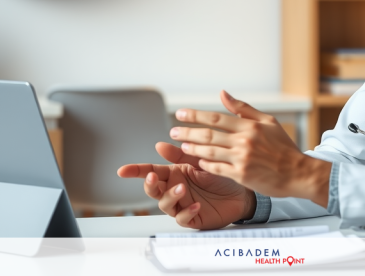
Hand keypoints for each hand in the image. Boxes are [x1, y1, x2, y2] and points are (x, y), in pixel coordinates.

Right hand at [118, 141, 256, 228]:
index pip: (150, 171)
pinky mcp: (193, 218)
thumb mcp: (200, 160)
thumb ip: (180, 154)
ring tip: (181, 188)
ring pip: (165, 205)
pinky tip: (196, 205)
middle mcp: (175, 189)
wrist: (242, 192)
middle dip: (150, 184)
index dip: (135, 171)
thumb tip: (160, 145)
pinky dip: (187, 212)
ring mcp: (182, 205)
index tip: (122, 170)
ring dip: (170, 196)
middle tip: (153, 177)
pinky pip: (184, 218)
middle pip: (153, 190)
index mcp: (174, 174)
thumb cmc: (221, 175)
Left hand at [171, 91, 331, 206]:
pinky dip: (205, 165)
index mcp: (250, 126)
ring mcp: (242, 159)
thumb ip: (243, 108)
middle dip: (187, 132)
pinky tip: (197, 162)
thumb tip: (223, 94)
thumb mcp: (268, 122)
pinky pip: (217, 169)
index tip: (180, 113)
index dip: (195, 115)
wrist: (298, 173)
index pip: (216, 118)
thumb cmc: (283, 147)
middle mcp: (244, 141)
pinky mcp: (242, 175)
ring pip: (209, 152)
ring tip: (181, 146)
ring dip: (192, 149)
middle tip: (172, 131)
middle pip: (208, 134)